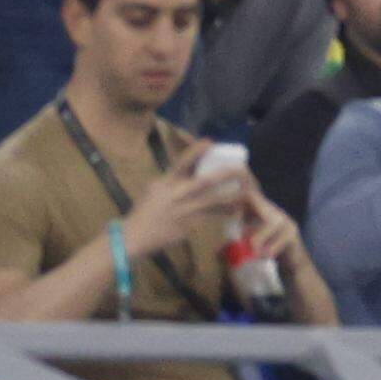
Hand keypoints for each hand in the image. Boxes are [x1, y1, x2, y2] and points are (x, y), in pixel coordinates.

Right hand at [120, 146, 255, 259]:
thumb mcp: (155, 188)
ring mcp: (183, 212)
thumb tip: (194, 165)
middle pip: (205, 182)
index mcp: (166, 183)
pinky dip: (222, 215)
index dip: (196, 151)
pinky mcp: (188, 227)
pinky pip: (210, 219)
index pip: (181, 163)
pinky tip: (234, 212)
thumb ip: (173, 178)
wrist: (133, 237)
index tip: (210, 142)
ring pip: (213, 203)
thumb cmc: (145, 210)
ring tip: (247, 193)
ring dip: (231, 198)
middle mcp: (176, 195)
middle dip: (225, 174)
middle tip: (242, 169)